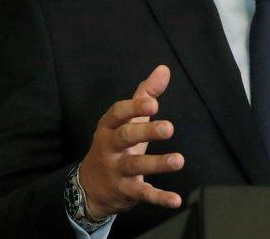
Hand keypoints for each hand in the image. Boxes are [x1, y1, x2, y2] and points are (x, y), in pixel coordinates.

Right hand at [78, 65, 184, 218]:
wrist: (90, 186)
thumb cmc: (116, 144)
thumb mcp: (127, 120)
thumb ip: (145, 95)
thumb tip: (164, 69)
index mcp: (110, 126)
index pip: (118, 113)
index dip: (134, 108)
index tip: (153, 103)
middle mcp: (110, 147)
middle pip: (126, 137)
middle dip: (146, 132)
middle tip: (169, 128)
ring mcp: (116, 170)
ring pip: (136, 166)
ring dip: (157, 164)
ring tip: (179, 161)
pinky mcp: (125, 191)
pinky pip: (143, 194)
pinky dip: (159, 198)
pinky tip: (176, 200)